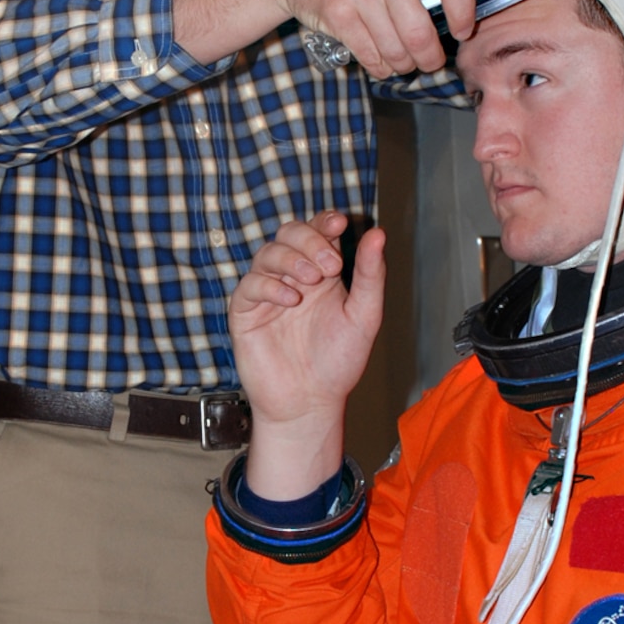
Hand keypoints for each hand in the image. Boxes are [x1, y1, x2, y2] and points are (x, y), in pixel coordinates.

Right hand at [230, 212, 384, 497]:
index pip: (319, 231)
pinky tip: (290, 300)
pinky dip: (270, 285)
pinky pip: (250, 285)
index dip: (325, 221)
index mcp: (322, 271)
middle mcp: (293, 275)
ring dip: (291, 260)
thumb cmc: (338, 362)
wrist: (310, 402)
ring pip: (268, 253)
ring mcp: (267, 291)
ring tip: (311, 281)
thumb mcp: (363, 316)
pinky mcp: (246, 312)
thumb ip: (370, 275)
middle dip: (309, 240)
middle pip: (290, 233)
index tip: (339, 223)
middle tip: (330, 265)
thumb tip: (377, 233)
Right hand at [277, 0, 474, 77]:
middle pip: (421, 33)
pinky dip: (380, 66)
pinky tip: (380, 58)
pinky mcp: (340, 13)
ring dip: (403, 65)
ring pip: (397, 50)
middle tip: (428, 61)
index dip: (464, 14)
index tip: (462, 31)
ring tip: (401, 59)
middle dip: (428, 58)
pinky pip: (372, 56)